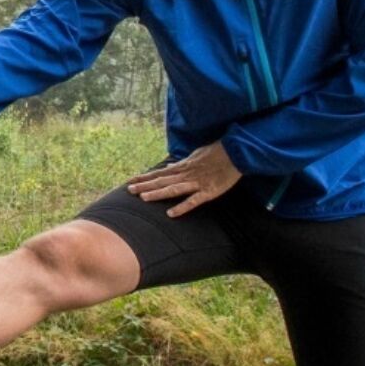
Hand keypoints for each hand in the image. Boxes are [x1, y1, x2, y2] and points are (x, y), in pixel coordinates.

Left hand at [126, 141, 242, 217]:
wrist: (236, 151)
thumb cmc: (216, 152)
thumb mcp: (195, 155)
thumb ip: (181, 163)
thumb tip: (169, 167)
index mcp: (183, 167)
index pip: (159, 173)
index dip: (144, 177)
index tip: (130, 180)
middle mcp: (186, 175)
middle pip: (162, 181)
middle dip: (145, 185)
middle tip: (129, 190)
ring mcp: (197, 183)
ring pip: (173, 189)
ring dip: (158, 194)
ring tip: (143, 198)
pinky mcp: (208, 192)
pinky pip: (193, 201)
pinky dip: (182, 207)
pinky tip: (170, 214)